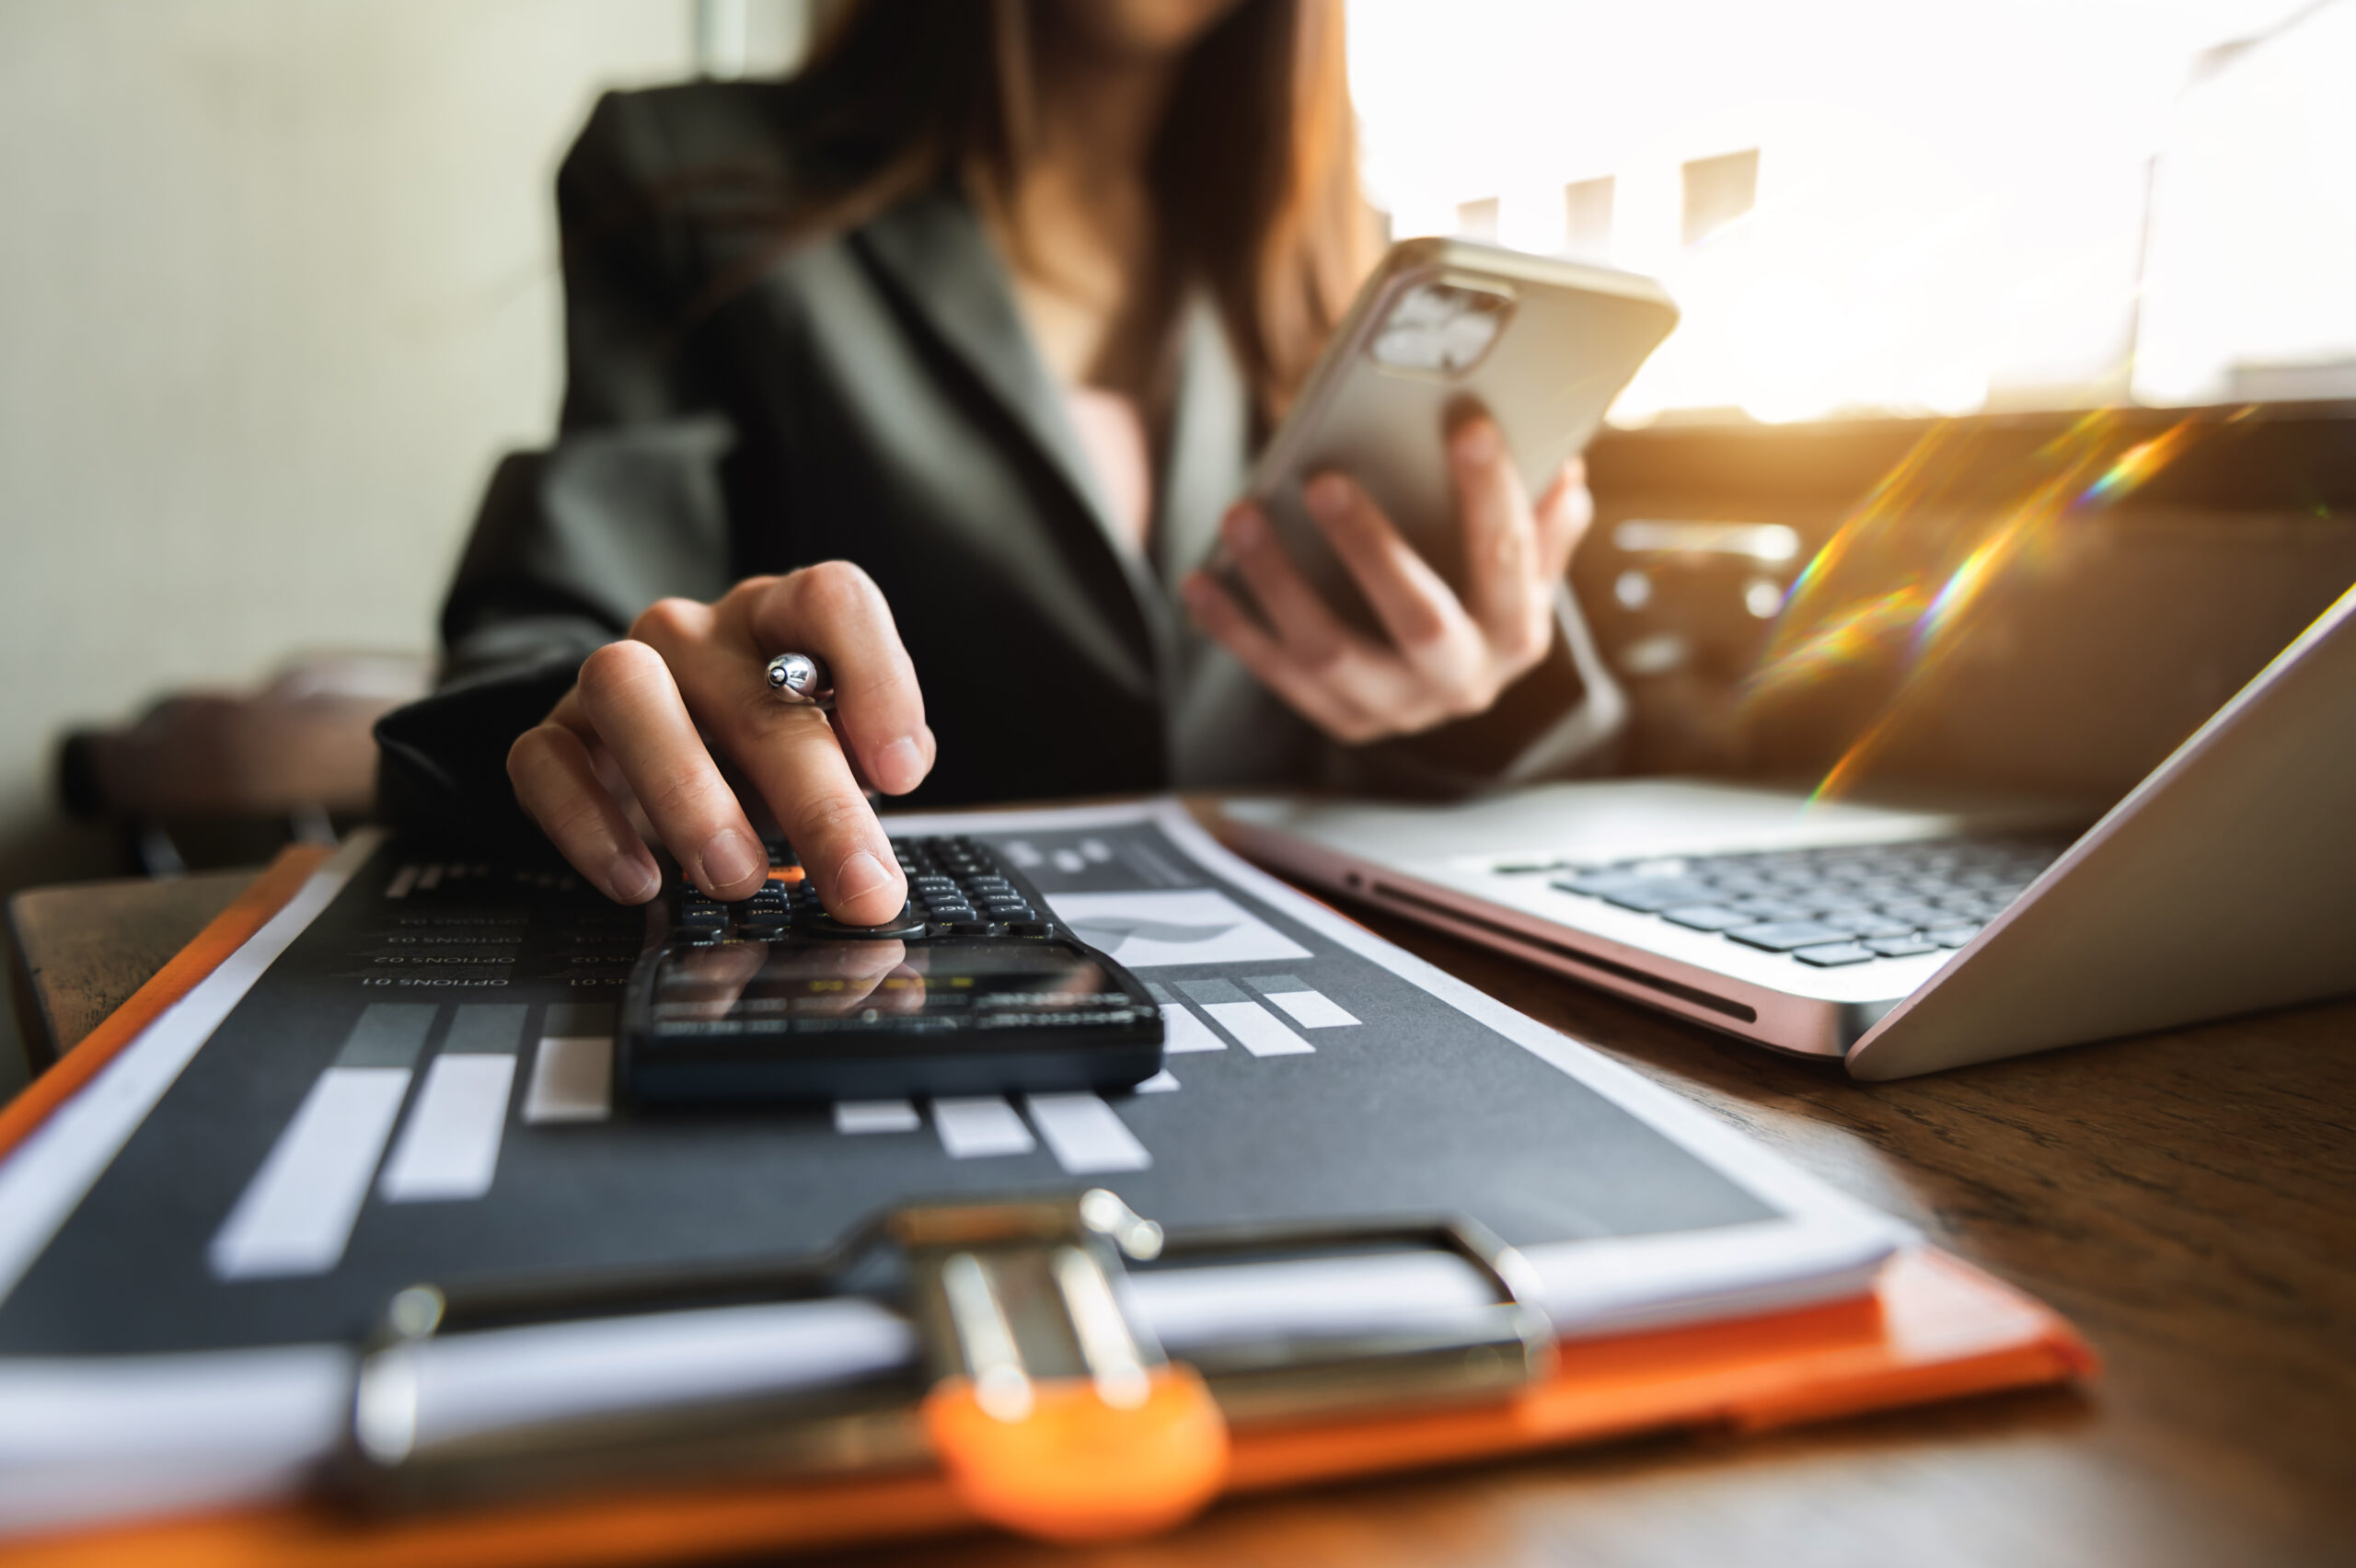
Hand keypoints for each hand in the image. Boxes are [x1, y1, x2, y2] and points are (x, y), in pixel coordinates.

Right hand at [505, 562, 935, 922]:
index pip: (831, 600)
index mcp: (781, 620)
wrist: (660, 767)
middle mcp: (699, 636)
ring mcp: (618, 676)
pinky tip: (639, 882)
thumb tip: (884, 815)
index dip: (877, 679)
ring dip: (688, 792)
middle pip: (757, 695)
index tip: (902, 774)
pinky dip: (588, 826)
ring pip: (628, 690)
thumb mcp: (830, 755)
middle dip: (819, 804)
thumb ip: (863, 766)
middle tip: (859, 886)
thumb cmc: (764, 759)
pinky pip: (546, 761)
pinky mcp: (555, 734)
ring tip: (736, 877)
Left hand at [1180, 416, 1592, 743]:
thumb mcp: (1523, 564)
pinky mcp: (1342, 719)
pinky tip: (1200, 580)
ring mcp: (1397, 709)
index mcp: (1517, 634)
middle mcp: (1462, 682)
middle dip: (1369, 548)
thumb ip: (1539, 521)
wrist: (1447, 681)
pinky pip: (1276, 675)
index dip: (1492, 494)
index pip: (1509, 561)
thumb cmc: (1481, 596)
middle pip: (1417, 618)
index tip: (1469, 426)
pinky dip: (1234, 628)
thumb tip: (1564, 468)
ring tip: (1242, 516)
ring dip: (1279, 582)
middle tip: (1323, 482)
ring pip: (1329, 651)